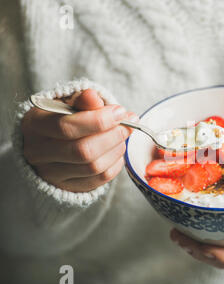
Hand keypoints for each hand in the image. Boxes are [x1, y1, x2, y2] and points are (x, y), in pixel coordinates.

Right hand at [21, 89, 138, 191]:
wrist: (48, 144)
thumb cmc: (60, 118)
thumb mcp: (67, 103)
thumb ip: (81, 100)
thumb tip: (94, 97)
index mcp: (34, 125)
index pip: (67, 127)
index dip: (99, 120)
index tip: (120, 112)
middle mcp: (38, 153)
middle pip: (83, 150)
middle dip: (113, 136)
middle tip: (128, 125)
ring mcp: (52, 173)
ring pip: (93, 167)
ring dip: (116, 149)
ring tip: (123, 136)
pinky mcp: (69, 186)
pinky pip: (100, 179)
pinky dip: (115, 163)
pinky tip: (116, 150)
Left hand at [170, 229, 223, 275]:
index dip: (222, 257)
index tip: (206, 246)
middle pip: (220, 260)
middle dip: (198, 250)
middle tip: (178, 236)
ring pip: (214, 251)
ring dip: (194, 243)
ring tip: (176, 232)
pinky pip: (215, 239)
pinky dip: (200, 233)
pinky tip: (187, 223)